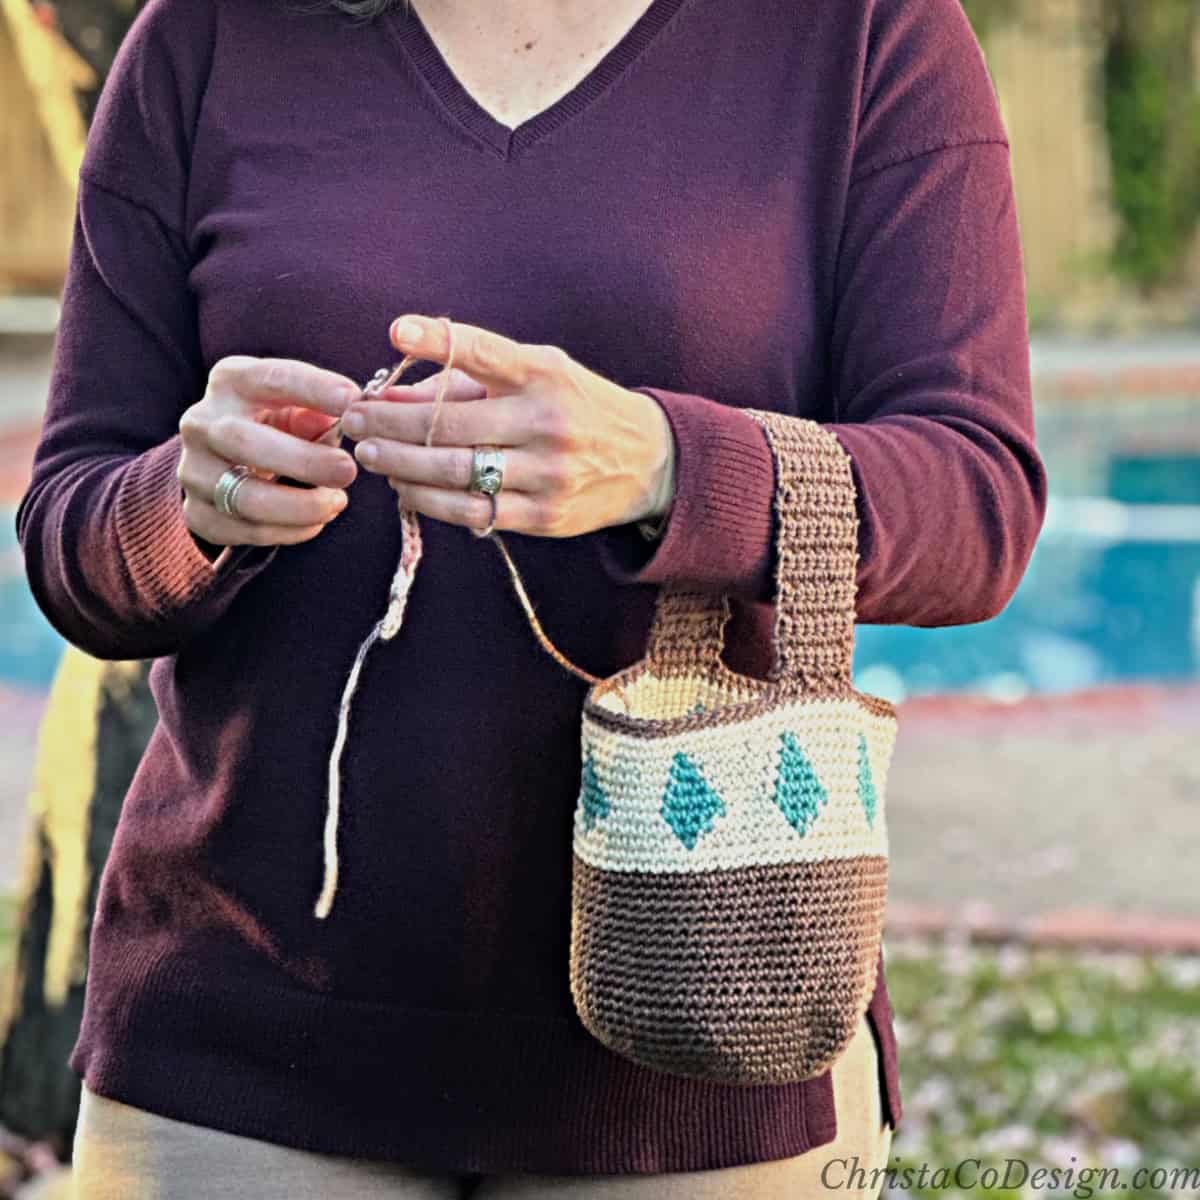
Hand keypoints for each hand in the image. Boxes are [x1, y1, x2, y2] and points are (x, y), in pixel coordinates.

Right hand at [177, 355, 359, 550]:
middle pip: (243, 440)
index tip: (352, 399)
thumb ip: (319, 411)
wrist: (224, 463)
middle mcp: (202, 423)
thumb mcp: (295, 407)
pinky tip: (316, 521)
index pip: (270, 378)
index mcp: (231, 382)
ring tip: (337, 502)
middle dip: (303, 460)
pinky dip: (290, 531)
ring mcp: (193, 470)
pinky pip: (246, 530)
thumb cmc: (275, 427)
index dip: (313, 387)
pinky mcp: (197, 512)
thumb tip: (348, 416)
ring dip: (301, 506)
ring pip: (245, 497)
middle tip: (348, 470)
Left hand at [338, 315, 675, 537]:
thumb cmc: (574, 408)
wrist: (647, 462)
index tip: (396, 332)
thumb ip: (466, 382)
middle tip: (353, 421)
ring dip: (401, 466)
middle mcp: (548, 422)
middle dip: (391, 425)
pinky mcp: (545, 515)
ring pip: (455, 473)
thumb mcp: (535, 376)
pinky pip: (472, 512)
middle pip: (451, 425)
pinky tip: (405, 490)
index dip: (439, 340)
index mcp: (544, 375)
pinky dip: (430, 502)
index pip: (485, 352)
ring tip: (370, 457)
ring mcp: (548, 473)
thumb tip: (390, 398)